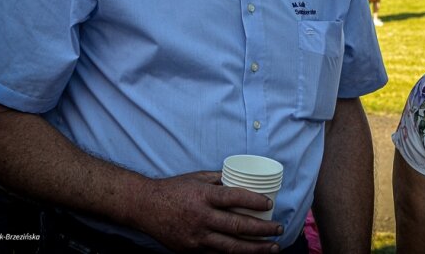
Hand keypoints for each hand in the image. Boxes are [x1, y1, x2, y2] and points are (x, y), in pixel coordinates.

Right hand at [136, 171, 281, 252]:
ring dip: (255, 249)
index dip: (254, 201)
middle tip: (279, 229)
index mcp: (204, 196)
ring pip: (231, 246)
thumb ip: (220, 179)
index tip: (269, 204)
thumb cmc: (173, 189)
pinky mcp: (191, 250)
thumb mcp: (197, 178)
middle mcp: (201, 217)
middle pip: (238, 226)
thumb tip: (242, 177)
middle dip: (262, 230)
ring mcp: (196, 237)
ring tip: (273, 248)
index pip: (235, 198)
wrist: (145, 207)